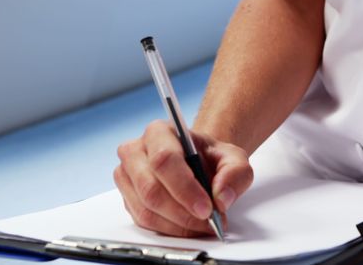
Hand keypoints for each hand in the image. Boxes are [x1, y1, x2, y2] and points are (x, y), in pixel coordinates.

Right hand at [113, 120, 252, 236]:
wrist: (198, 163)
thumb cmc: (210, 157)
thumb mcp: (234, 158)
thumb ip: (235, 172)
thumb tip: (222, 197)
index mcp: (160, 132)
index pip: (165, 160)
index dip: (185, 188)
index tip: (206, 207)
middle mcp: (136, 151)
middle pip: (151, 188)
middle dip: (183, 212)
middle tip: (207, 220)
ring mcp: (127, 176)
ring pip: (146, 209)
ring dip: (178, 224)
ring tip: (202, 224)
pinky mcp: (127, 198)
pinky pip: (144, 221)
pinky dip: (170, 229)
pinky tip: (188, 226)